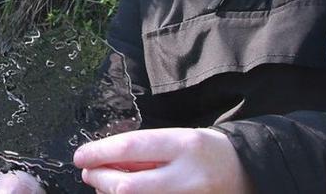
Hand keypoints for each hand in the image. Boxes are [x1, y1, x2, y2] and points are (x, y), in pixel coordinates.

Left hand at [74, 128, 251, 193]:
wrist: (245, 173)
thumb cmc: (203, 152)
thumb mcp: (177, 140)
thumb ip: (144, 151)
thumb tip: (102, 160)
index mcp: (184, 144)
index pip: (130, 148)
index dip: (99, 153)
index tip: (81, 156)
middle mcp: (187, 176)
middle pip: (127, 186)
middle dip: (100, 180)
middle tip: (89, 173)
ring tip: (106, 185)